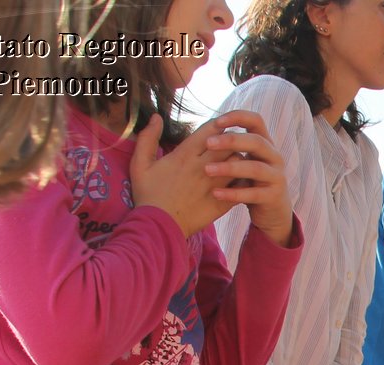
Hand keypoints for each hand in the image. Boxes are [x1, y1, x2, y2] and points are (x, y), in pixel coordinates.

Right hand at [130, 115, 235, 237]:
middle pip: (229, 143)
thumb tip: (156, 117)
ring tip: (233, 163)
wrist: (159, 228)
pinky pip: (242, 185)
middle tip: (229, 146)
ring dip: (238, 160)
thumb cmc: (148, 195)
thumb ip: (147, 138)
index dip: (218, 125)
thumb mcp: (140, 165)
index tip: (218, 129)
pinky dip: (243, 180)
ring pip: (238, 163)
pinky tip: (238, 181)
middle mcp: (202, 167)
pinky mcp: (222, 202)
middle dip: (231, 141)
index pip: (211, 129)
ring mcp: (214, 186)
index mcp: (184, 154)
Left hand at [202, 110, 293, 246]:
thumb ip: (232, 146)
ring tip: (207, 170)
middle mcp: (274, 157)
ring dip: (230, 168)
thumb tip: (206, 128)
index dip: (238, 117)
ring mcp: (276, 177)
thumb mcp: (245, 160)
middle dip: (231, 141)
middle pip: (256, 142)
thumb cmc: (252, 182)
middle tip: (208, 144)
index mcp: (266, 144)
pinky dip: (234, 193)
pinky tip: (215, 193)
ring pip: (255, 168)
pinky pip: (253, 194)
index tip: (216, 122)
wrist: (272, 211)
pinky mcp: (274, 196)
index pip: (256, 120)